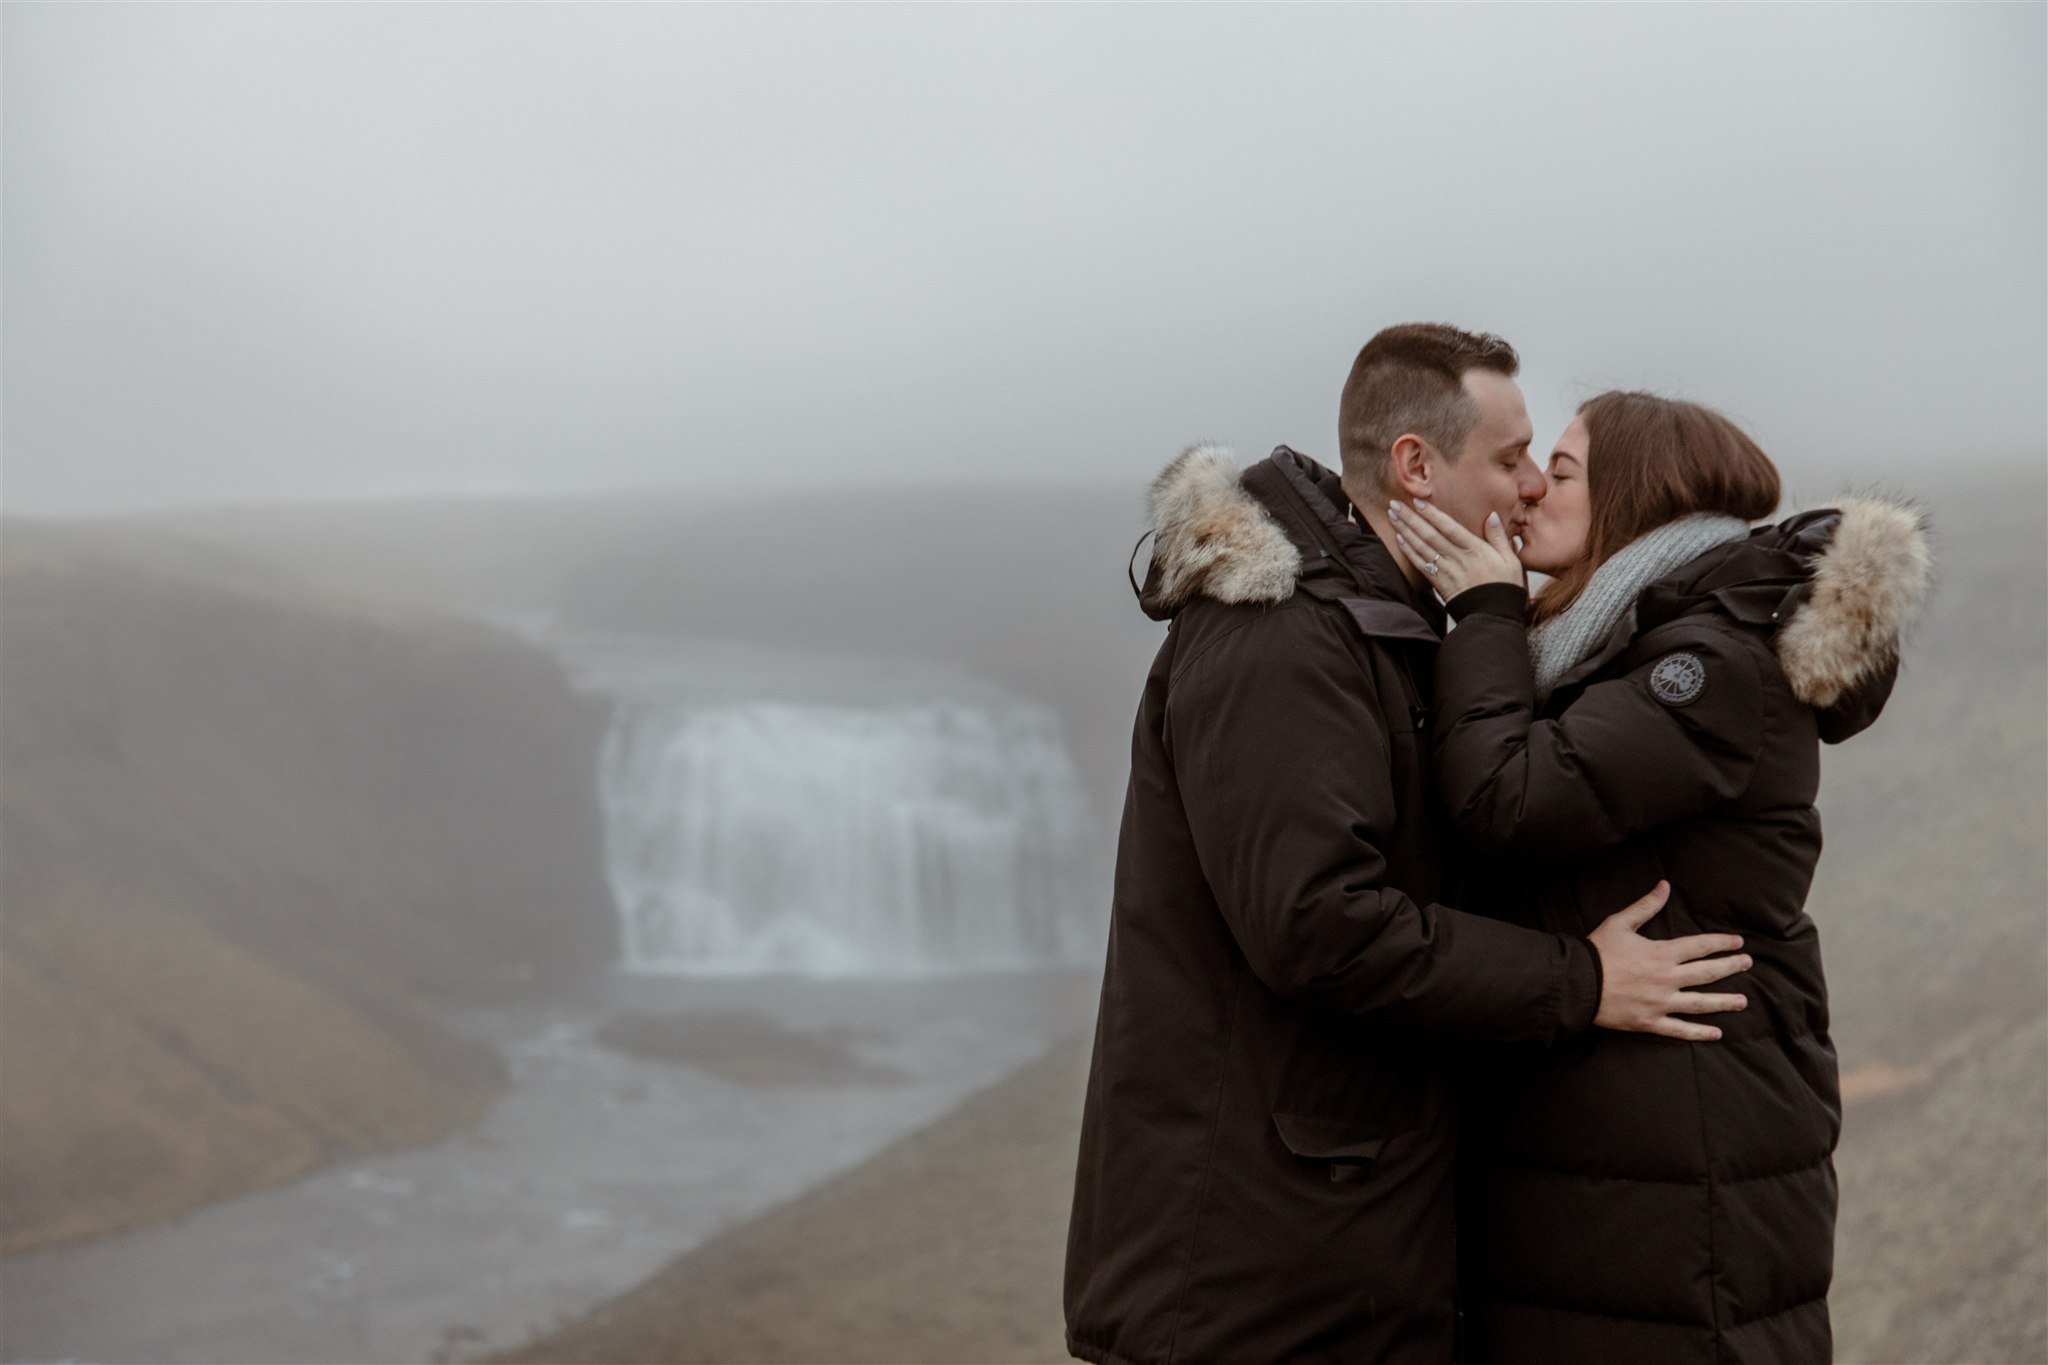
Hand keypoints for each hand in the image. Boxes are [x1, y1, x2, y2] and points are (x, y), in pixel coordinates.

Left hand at [1387, 499, 1523, 596]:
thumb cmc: (1505, 586)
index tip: (1418, 502)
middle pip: (1430, 535)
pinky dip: (1409, 552)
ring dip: (1405, 531)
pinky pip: (1421, 565)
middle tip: (1394, 504)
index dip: (1432, 514)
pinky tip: (1399, 539)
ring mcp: (1446, 571)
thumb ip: (1499, 537)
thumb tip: (1492, 516)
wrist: (1494, 616)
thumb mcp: (1511, 560)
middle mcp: (1457, 558)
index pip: (1449, 528)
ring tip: (1392, 516)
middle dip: (1411, 519)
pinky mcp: (1439, 584)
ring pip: (1422, 548)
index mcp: (1475, 550)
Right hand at [1587, 881, 1749, 1041]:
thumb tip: (1665, 885)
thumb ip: (1646, 905)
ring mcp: (1661, 1003)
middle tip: (1748, 964)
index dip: (1721, 943)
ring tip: (1742, 1002)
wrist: (1577, 983)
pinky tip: (1716, 1033)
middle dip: (1730, 967)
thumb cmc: (1597, 951)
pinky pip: (1680, 1029)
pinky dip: (1699, 1032)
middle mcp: (1667, 979)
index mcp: (1661, 953)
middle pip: (1707, 973)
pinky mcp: (1650, 1021)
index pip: (1700, 946)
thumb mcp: (1620, 923)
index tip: (1738, 943)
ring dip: (1724, 1002)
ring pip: (1700, 1003)